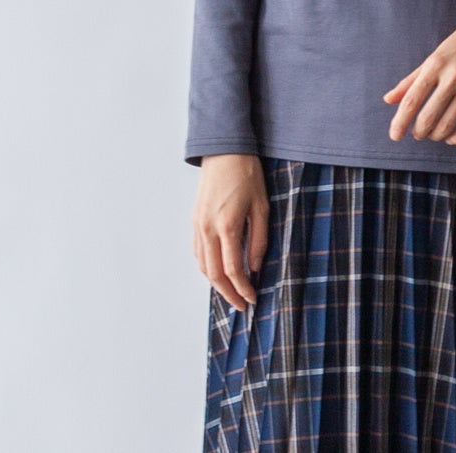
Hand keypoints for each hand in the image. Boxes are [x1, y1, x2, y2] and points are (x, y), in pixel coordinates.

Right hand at [192, 153, 269, 312]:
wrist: (224, 151)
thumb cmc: (247, 175)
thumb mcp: (262, 206)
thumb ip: (259, 239)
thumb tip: (255, 267)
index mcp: (227, 226)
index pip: (233, 270)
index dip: (243, 289)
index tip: (253, 299)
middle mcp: (208, 229)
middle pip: (214, 274)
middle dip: (228, 294)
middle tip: (241, 305)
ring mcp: (198, 225)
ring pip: (202, 266)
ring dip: (216, 284)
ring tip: (231, 292)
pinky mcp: (194, 220)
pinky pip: (197, 252)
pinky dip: (206, 268)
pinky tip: (218, 271)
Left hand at [383, 5, 455, 146]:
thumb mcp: (434, 56)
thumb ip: (410, 80)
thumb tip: (388, 99)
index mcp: (435, 64)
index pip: (412, 99)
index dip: (400, 121)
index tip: (394, 135)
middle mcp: (453, 76)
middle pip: (429, 115)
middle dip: (418, 131)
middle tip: (415, 134)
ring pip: (448, 124)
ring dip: (435, 135)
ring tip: (430, 134)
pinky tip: (450, 138)